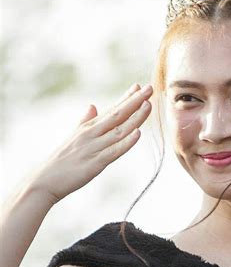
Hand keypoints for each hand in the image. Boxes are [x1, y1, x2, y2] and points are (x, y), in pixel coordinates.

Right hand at [30, 83, 152, 203]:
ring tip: (148, 105)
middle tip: (150, 88)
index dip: (126, 98)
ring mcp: (93, 147)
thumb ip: (84, 121)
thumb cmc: (61, 160)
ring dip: (135, 118)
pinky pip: (113, 151)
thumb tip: (92, 105)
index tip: (139, 86)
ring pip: (119, 130)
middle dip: (135, 101)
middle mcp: (91, 133)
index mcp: (88, 127)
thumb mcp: (74, 136)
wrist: (45, 180)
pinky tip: (137, 133)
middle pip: (117, 114)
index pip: (111, 109)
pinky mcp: (95, 163)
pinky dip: (126, 142)